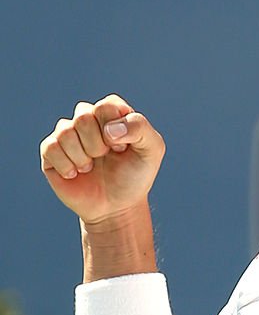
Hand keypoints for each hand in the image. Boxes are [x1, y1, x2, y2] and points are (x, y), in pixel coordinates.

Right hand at [39, 94, 165, 225]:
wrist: (116, 208)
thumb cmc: (135, 176)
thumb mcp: (152, 150)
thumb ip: (140, 128)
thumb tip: (109, 129)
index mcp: (111, 112)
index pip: (105, 106)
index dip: (114, 130)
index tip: (122, 148)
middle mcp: (87, 118)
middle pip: (83, 116)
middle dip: (98, 145)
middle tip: (105, 158)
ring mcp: (67, 134)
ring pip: (65, 131)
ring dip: (83, 157)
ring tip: (90, 168)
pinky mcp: (51, 151)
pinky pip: (50, 148)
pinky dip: (67, 166)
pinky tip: (75, 174)